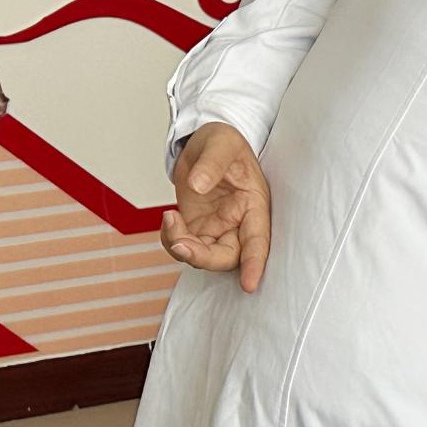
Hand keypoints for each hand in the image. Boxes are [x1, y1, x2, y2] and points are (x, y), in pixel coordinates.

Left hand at [162, 123, 272, 292]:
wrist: (202, 142)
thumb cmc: (222, 141)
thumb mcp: (221, 143)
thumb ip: (211, 163)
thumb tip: (198, 186)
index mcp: (254, 204)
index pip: (258, 240)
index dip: (255, 263)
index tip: (250, 284)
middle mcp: (239, 222)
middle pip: (228, 257)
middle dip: (203, 258)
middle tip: (181, 243)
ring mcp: (218, 228)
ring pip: (204, 257)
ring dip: (182, 249)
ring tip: (170, 219)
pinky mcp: (198, 228)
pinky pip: (184, 247)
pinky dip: (171, 240)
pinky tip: (168, 218)